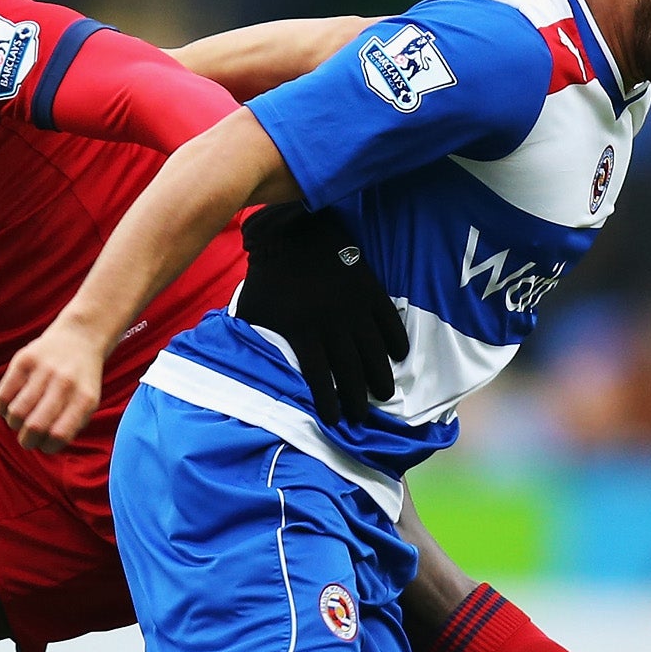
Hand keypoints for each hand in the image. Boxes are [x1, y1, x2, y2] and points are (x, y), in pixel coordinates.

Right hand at [0, 317, 109, 451]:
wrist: (79, 338)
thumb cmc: (81, 382)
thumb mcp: (88, 404)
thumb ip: (70, 426)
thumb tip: (43, 445)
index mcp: (84, 399)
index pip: (59, 436)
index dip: (47, 447)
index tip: (45, 444)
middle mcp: (65, 384)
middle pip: (34, 426)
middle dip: (27, 441)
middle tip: (27, 439)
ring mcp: (44, 370)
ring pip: (16, 412)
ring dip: (14, 424)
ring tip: (19, 420)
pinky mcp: (24, 359)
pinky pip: (3, 395)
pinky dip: (2, 408)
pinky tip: (9, 406)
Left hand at [234, 202, 407, 422]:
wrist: (293, 231)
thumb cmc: (269, 275)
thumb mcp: (254, 311)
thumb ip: (257, 340)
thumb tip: (253, 364)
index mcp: (302, 332)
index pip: (317, 378)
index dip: (327, 403)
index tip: (333, 420)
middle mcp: (331, 325)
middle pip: (349, 372)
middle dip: (356, 400)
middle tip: (360, 418)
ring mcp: (353, 307)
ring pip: (373, 352)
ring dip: (380, 377)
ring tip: (384, 395)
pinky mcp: (369, 290)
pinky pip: (389, 321)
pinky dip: (396, 341)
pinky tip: (398, 356)